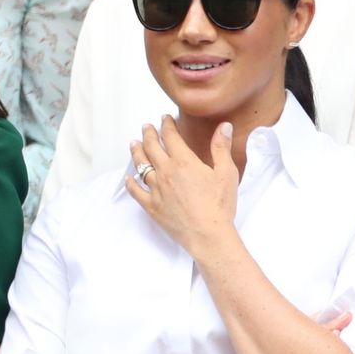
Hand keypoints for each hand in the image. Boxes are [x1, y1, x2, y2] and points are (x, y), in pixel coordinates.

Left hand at [126, 116, 238, 255]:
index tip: (165, 118)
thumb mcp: (226, 173)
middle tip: (146, 127)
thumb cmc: (219, 206)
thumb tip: (223, 126)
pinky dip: (130, 184)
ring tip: (133, 144)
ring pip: (141, 166)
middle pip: (152, 147)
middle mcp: (165, 172)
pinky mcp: (152, 207)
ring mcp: (156, 190)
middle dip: (148, 134)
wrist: (208, 235)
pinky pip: (136, 192)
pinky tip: (128, 179)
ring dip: (137, 152)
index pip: (170, 137)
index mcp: (183, 162)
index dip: (167, 125)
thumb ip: (221, 147)